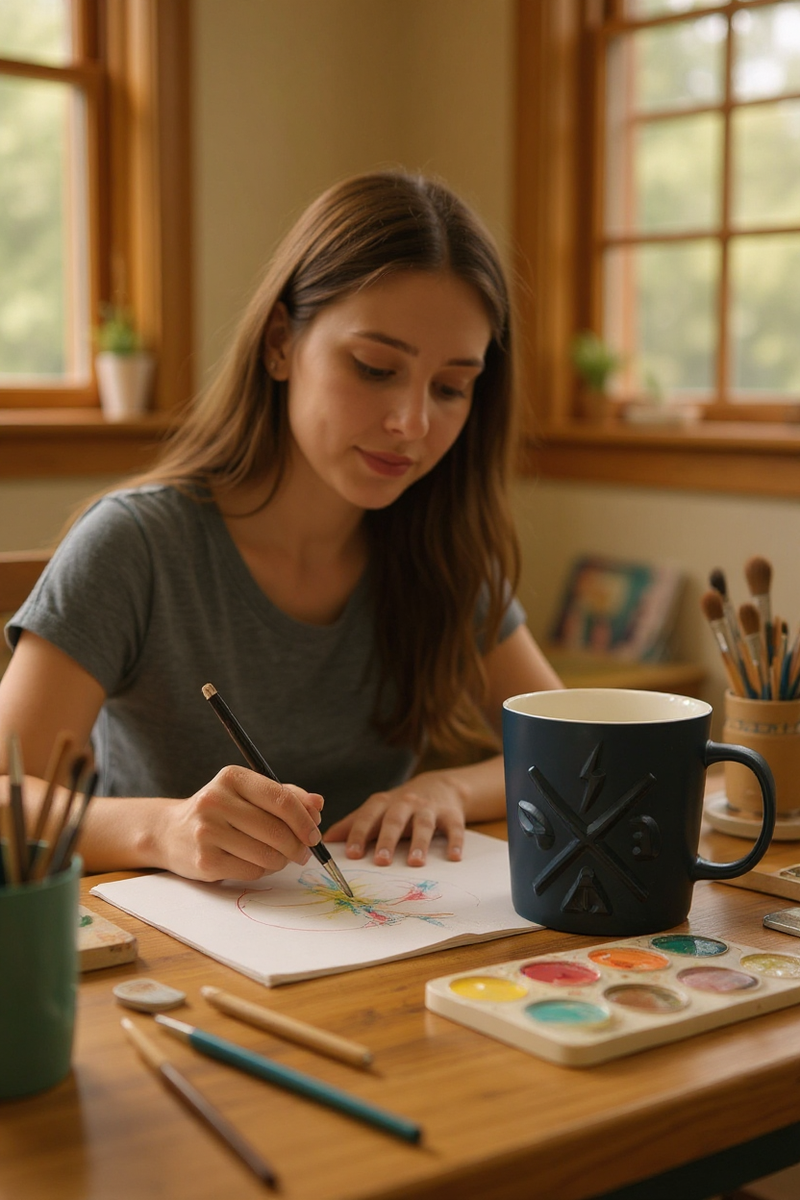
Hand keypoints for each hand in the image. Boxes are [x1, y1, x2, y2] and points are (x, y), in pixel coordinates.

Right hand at [158, 765, 323, 881]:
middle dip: (298, 846)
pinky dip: (263, 871)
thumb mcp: (250, 794)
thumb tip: (318, 805)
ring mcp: (207, 832)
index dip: (304, 820)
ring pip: (267, 854)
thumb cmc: (222, 811)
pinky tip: (256, 863)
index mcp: (232, 777)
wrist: (171, 832)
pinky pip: (252, 872)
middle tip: (303, 852)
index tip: (314, 834)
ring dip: (281, 860)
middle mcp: (216, 801)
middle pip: (276, 830)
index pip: (281, 799)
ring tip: (278, 856)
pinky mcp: (205, 861)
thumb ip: (286, 797)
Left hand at [324, 770, 465, 866]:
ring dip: (420, 842)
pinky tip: (454, 857)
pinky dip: (455, 842)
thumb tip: (323, 840)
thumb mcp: (377, 810)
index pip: (368, 816)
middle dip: (387, 839)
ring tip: (415, 862)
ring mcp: (429, 808)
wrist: (440, 786)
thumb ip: (352, 824)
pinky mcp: (451, 815)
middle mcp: (405, 803)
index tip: (352, 854)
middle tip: (381, 861)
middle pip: (395, 820)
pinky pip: (454, 828)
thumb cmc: (401, 805)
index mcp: (384, 803)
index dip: (359, 834)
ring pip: (424, 824)